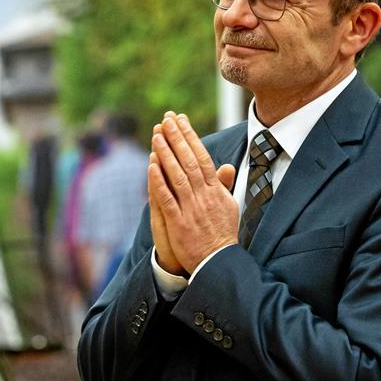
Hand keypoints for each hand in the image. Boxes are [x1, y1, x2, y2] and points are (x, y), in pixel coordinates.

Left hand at [151, 111, 240, 271]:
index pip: (202, 157)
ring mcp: (191, 209)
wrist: (217, 262)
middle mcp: (204, 196)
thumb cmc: (221, 234)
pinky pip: (167, 199)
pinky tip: (151, 165)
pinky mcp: (178, 223)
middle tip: (167, 118)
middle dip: (178, 138)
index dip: (191, 137)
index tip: (181, 120)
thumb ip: (224, 185)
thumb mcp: (228, 206)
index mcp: (215, 191)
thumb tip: (226, 166)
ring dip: (167, 154)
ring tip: (158, 134)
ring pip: (178, 176)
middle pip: (189, 161)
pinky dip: (159, 182)